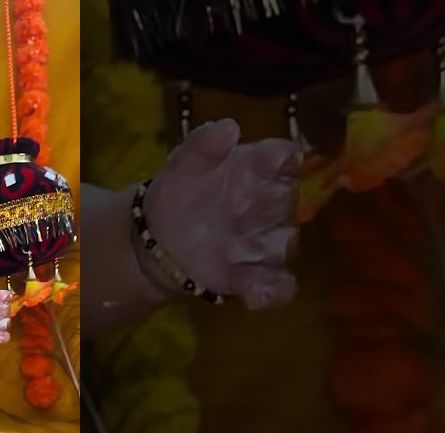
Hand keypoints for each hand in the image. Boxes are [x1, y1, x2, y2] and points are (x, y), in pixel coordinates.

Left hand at [146, 118, 299, 310]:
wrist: (156, 237)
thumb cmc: (180, 191)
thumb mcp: (183, 165)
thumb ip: (202, 144)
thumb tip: (228, 127)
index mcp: (254, 170)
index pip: (284, 159)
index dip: (284, 158)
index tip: (276, 159)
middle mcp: (267, 205)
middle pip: (289, 202)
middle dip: (271, 204)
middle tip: (242, 206)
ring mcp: (261, 242)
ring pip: (284, 243)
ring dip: (267, 247)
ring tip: (239, 252)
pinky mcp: (251, 276)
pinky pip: (277, 285)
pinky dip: (272, 292)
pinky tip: (256, 294)